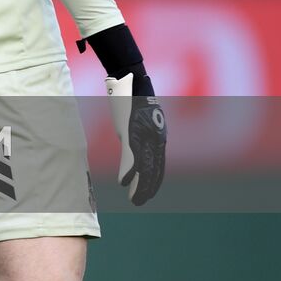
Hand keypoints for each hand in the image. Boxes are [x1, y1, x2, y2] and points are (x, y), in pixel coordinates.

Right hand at [105, 73, 166, 204]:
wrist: (131, 78)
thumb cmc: (133, 94)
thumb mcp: (137, 116)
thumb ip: (137, 128)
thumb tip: (132, 138)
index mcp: (157, 136)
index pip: (158, 164)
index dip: (153, 181)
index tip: (148, 193)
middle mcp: (154, 138)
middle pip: (153, 169)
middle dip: (147, 188)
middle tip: (139, 202)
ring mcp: (143, 136)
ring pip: (144, 167)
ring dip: (139, 186)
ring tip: (135, 200)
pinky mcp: (132, 132)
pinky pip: (131, 156)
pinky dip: (127, 171)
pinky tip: (123, 183)